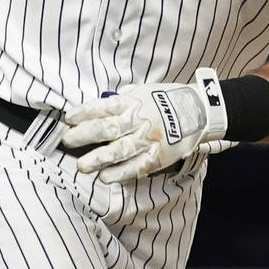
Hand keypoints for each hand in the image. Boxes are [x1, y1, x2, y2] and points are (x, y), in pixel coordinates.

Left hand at [61, 71, 226, 182]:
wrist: (201, 110)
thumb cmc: (169, 100)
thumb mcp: (146, 91)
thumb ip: (124, 99)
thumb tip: (101, 106)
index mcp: (135, 102)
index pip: (104, 107)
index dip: (84, 113)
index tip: (68, 120)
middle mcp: (140, 120)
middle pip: (107, 129)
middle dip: (83, 136)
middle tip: (67, 141)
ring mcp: (149, 140)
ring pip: (118, 151)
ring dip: (97, 159)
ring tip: (81, 166)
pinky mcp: (158, 157)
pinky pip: (136, 167)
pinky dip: (120, 173)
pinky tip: (105, 178)